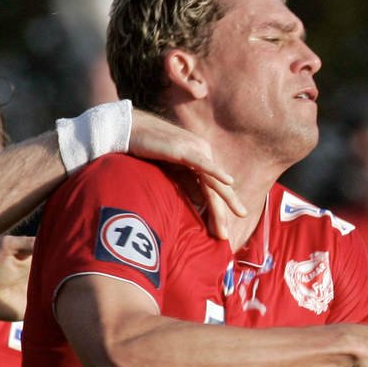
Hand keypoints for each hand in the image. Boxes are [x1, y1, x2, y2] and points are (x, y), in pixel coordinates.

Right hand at [125, 112, 245, 227]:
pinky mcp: (185, 149)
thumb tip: (201, 202)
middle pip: (215, 189)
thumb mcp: (171, 172)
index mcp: (200, 162)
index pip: (211, 191)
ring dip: (224, 199)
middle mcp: (202, 155)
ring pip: (212, 180)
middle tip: (225, 235)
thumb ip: (187, 185)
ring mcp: (195, 151)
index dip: (215, 212)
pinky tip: (229, 182)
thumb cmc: (149, 150)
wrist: (131, 130)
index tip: (219, 234)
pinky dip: (216, 172)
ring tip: (236, 214)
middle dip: (221, 212)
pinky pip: (203, 164)